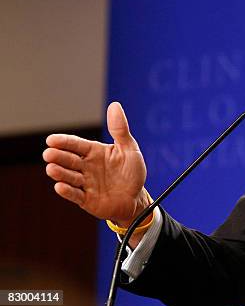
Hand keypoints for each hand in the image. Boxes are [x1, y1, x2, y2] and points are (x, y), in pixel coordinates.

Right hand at [43, 102, 148, 226]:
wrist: (136, 198)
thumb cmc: (131, 172)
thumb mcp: (129, 148)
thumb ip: (120, 129)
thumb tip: (114, 105)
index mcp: (94, 152)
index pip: (76, 145)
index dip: (64, 142)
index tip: (51, 139)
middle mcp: (86, 167)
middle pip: (69, 160)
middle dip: (58, 157)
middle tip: (48, 153)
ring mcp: (85, 183)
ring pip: (69, 177)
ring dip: (60, 173)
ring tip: (51, 168)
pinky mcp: (87, 200)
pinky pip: (76, 195)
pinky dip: (67, 191)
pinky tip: (60, 186)